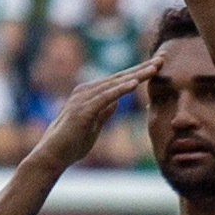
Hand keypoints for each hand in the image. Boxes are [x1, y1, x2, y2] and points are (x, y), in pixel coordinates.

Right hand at [28, 59, 160, 171]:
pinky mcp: (83, 110)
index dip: (139, 73)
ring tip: (154, 67)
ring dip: (136, 75)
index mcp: (90, 94)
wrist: (52, 156)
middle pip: (119, 77)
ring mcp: (83, 99)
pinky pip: (105, 97)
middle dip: (142, 68)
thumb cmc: (71, 143)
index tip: (157, 65)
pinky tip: (135, 83)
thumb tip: (116, 102)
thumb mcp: (93, 125)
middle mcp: (86, 92)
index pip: (119, 80)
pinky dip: (120, 89)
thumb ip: (103, 112)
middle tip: (162, 58)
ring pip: (115, 84)